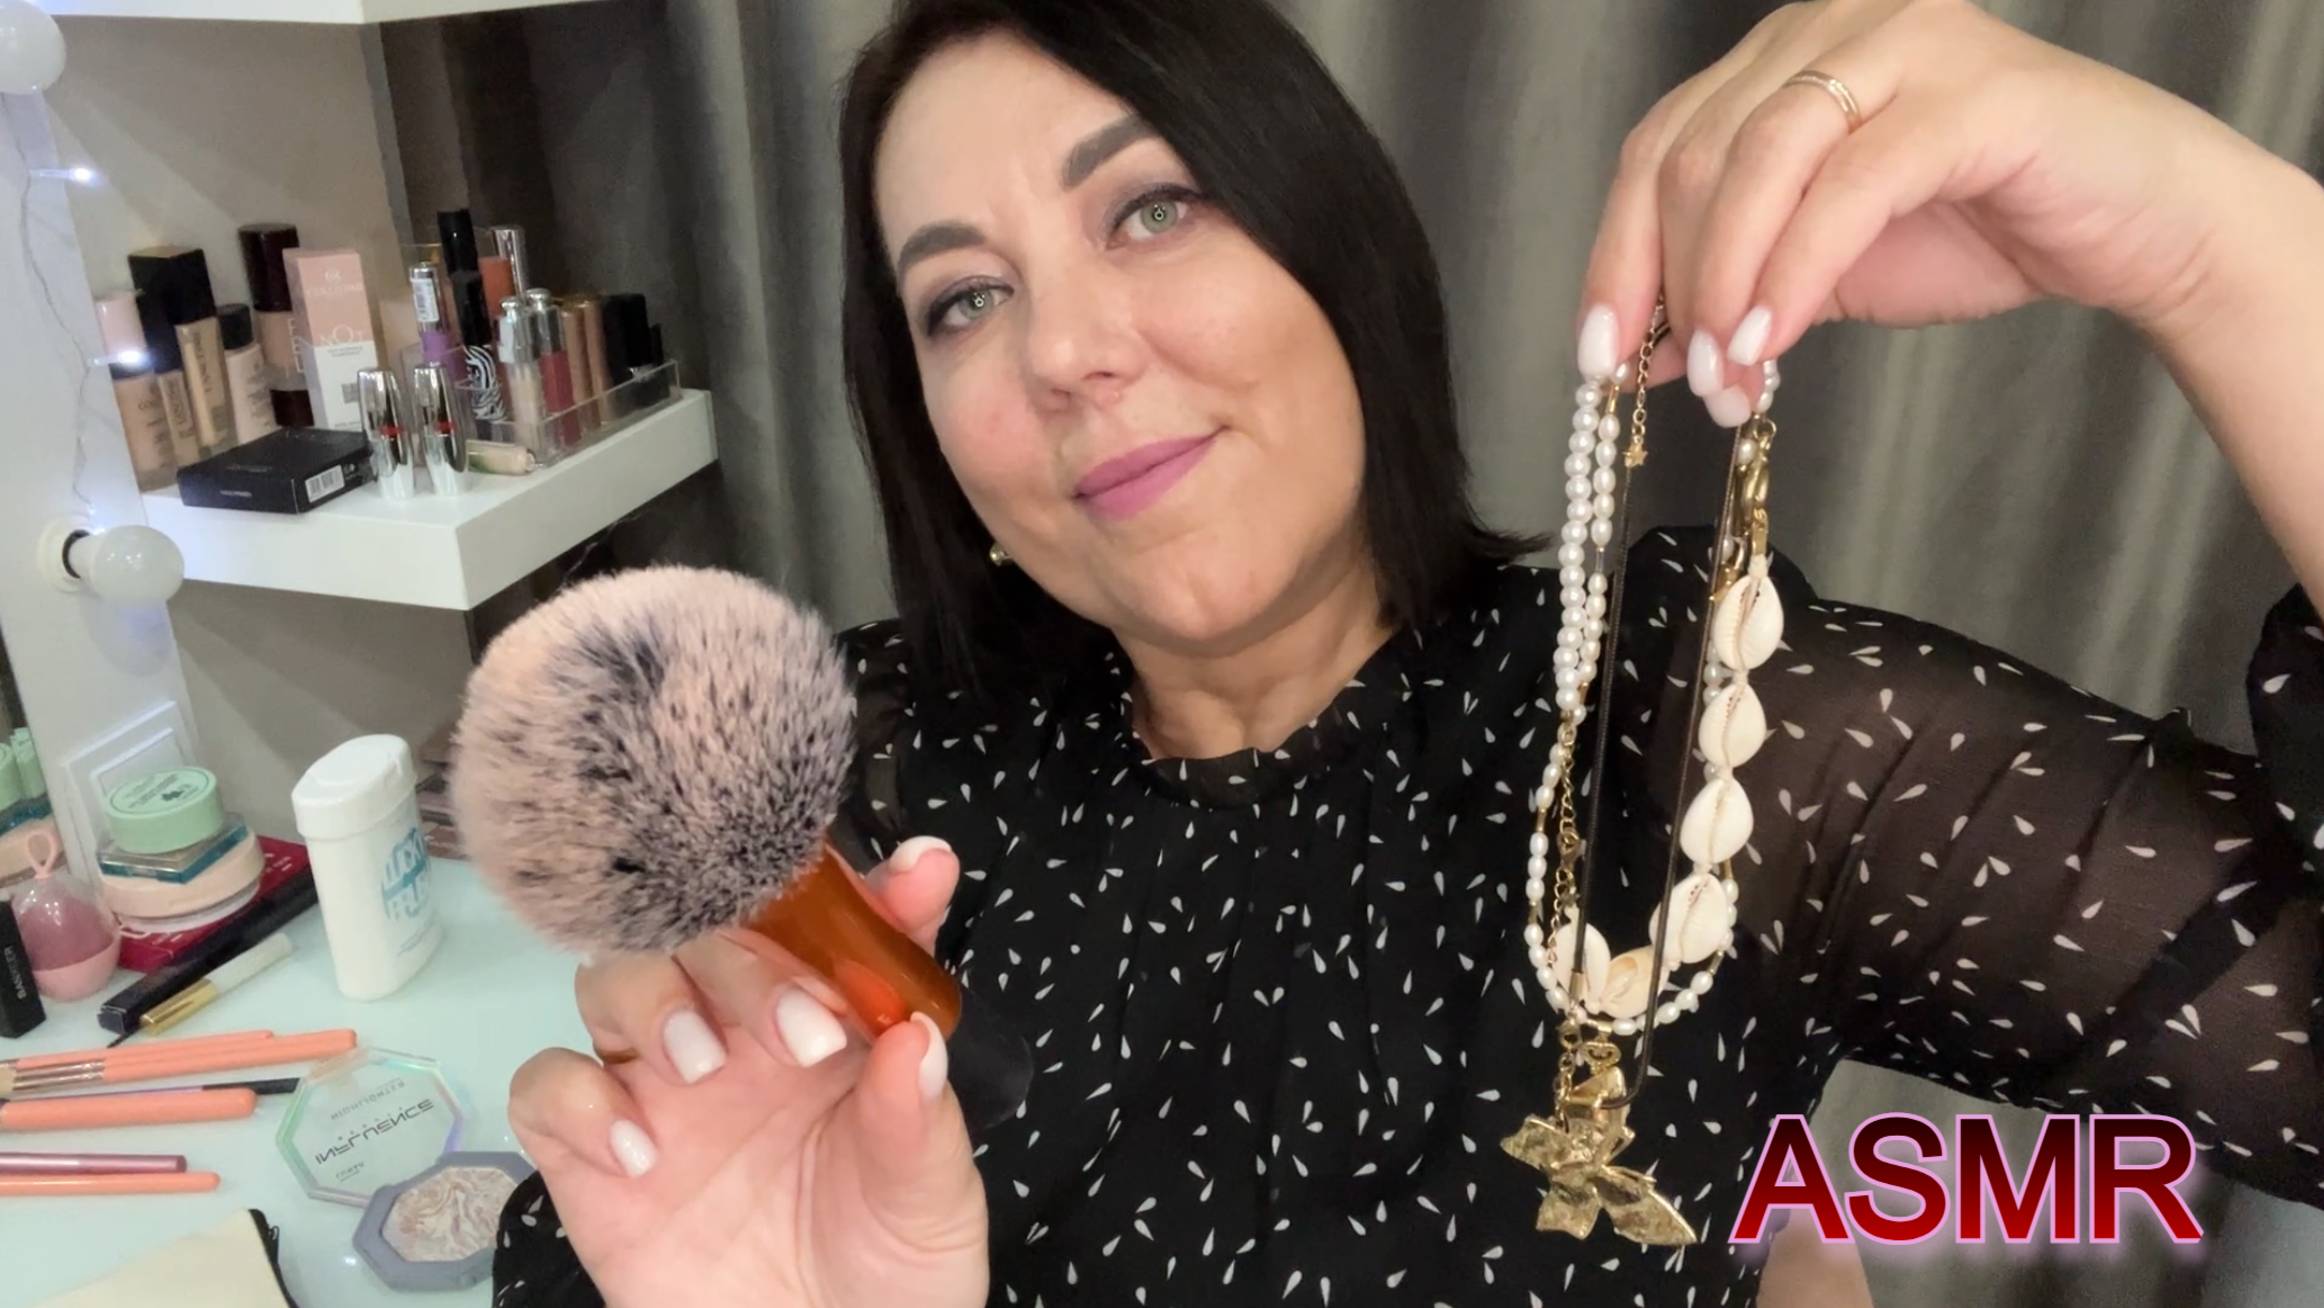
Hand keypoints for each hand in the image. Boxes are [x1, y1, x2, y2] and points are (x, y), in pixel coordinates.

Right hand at [506, 836, 986, 1307]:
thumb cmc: (886, 1272)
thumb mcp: (930, 1201)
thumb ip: (921, 1118)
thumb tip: (916, 1035)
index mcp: (831, 1022)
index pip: (839, 923)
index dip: (870, 888)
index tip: (919, 876)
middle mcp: (739, 1034)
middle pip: (709, 930)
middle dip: (752, 963)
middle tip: (803, 1037)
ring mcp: (659, 1087)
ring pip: (617, 974)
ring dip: (655, 998)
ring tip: (702, 1069)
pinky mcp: (592, 1153)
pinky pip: (547, 1084)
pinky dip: (580, 1100)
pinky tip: (641, 1152)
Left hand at [1576, 0, 2309, 420]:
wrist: (2136, 229)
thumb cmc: (1981, 228)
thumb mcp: (1821, 269)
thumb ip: (1732, 292)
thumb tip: (1636, 357)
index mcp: (1784, 56)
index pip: (1660, 146)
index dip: (1615, 254)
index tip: (1597, 357)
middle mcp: (1834, 27)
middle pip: (1694, 152)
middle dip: (1670, 282)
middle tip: (1679, 385)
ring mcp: (1904, 44)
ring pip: (1758, 159)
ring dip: (1724, 282)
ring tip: (1725, 378)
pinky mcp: (1971, 97)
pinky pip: (1849, 187)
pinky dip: (1793, 273)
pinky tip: (1770, 343)